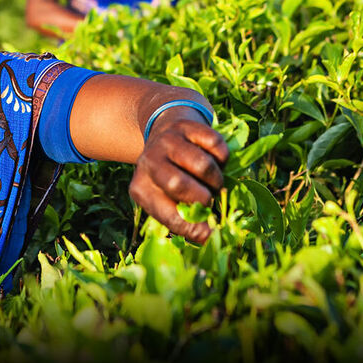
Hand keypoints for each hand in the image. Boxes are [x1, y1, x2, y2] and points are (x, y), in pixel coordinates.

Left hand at [128, 112, 229, 242]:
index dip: (192, 227)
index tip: (210, 234)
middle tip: (211, 199)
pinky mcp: (186, 125)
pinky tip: (215, 160)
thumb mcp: (167, 197)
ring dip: (216, 179)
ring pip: (202, 165)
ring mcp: (167, 141)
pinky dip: (222, 158)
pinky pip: (215, 145)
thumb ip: (185, 219)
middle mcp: (148, 162)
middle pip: (178, 185)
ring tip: (214, 182)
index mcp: (140, 188)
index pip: (167, 214)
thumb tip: (210, 238)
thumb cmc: (170, 174)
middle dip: (203, 197)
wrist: (165, 129)